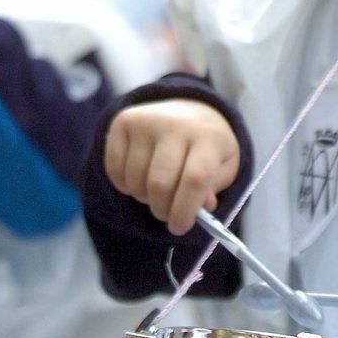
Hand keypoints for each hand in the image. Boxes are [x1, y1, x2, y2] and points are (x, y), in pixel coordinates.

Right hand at [104, 99, 240, 235]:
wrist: (191, 109)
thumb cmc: (209, 147)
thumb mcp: (223, 168)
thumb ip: (213, 190)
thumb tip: (201, 208)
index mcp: (209, 137)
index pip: (195, 178)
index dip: (185, 210)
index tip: (179, 228)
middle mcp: (176, 124)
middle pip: (160, 184)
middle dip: (161, 210)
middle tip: (167, 214)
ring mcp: (147, 120)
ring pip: (135, 180)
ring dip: (143, 198)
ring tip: (157, 190)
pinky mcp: (123, 121)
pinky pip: (114, 170)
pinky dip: (124, 186)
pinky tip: (139, 177)